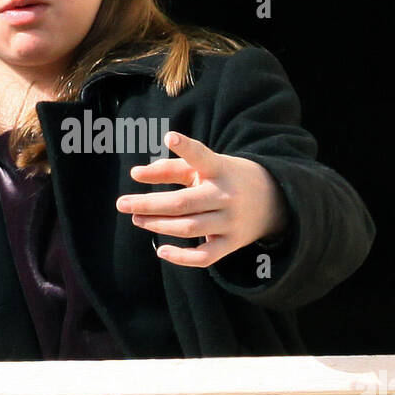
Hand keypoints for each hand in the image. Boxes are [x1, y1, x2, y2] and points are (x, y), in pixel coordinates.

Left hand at [115, 130, 288, 268]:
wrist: (273, 199)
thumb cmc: (225, 178)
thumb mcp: (203, 167)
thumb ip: (169, 168)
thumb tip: (135, 174)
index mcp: (220, 169)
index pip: (203, 156)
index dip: (187, 147)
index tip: (170, 136)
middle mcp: (227, 195)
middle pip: (183, 203)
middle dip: (149, 204)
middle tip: (122, 204)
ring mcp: (231, 221)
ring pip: (189, 228)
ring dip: (158, 225)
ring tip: (137, 218)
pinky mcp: (232, 243)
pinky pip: (205, 257)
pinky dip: (182, 258)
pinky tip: (161, 251)